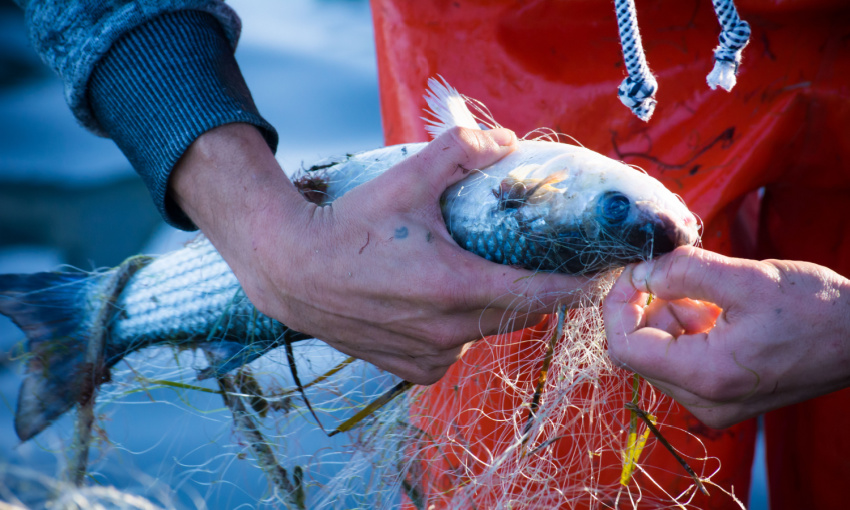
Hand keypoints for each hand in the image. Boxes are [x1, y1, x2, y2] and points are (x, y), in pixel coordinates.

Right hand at [171, 124, 588, 384]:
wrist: (291, 271)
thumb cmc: (348, 227)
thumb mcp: (405, 181)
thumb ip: (459, 154)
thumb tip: (505, 141)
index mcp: (455, 287)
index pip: (540, 296)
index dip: (576, 287)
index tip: (600, 276)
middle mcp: (448, 331)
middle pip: (518, 314)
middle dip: (535, 291)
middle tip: (536, 262)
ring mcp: (430, 355)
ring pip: (486, 332)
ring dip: (493, 308)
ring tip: (476, 275)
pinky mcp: (412, 370)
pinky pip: (456, 351)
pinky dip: (459, 329)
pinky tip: (439, 305)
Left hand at [604, 245, 849, 427]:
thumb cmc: (816, 309)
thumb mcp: (746, 278)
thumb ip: (683, 272)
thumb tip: (640, 272)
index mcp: (705, 377)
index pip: (625, 346)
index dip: (618, 304)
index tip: (634, 271)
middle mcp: (704, 401)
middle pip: (640, 351)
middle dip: (648, 307)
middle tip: (678, 275)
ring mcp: (714, 403)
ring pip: (660, 354)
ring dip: (670, 315)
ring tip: (710, 292)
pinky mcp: (725, 395)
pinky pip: (683, 360)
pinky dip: (688, 329)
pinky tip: (718, 308)